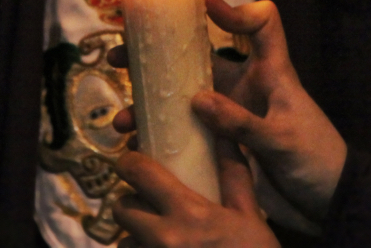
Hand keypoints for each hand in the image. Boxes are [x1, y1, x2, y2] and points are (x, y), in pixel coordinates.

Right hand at [110, 0, 347, 222]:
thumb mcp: (282, 141)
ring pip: (178, 93)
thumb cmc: (317, 161)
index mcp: (270, 72)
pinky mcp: (216, 138)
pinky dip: (156, 132)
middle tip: (119, 55)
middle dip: (154, 51)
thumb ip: (243, 122)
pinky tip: (138, 144)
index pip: (260, 23)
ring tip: (123, 119)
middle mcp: (242, 85)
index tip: (201, 4)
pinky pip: (179, 128)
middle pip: (194, 54)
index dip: (234, 8)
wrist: (327, 202)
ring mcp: (226, 110)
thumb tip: (197, 100)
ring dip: (147, 101)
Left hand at [112, 139, 279, 247]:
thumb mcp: (249, 217)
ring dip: (136, 236)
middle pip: (122, 207)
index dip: (130, 163)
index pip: (137, 172)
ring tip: (159, 237)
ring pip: (124, 240)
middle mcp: (163, 237)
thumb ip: (233, 174)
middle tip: (150, 205)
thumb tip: (224, 132)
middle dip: (132, 203)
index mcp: (187, 212)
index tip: (135, 163)